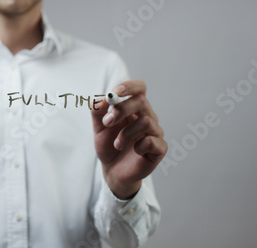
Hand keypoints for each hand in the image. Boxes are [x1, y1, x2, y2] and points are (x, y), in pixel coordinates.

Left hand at [91, 80, 166, 198]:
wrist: (112, 170)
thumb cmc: (108, 146)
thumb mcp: (98, 128)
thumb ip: (97, 112)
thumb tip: (101, 99)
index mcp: (134, 108)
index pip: (139, 88)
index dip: (129, 86)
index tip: (114, 93)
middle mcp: (147, 116)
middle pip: (141, 102)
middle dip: (122, 110)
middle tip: (107, 122)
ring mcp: (155, 132)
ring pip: (146, 122)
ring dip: (126, 133)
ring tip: (117, 144)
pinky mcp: (159, 149)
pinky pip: (152, 141)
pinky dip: (138, 146)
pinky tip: (133, 151)